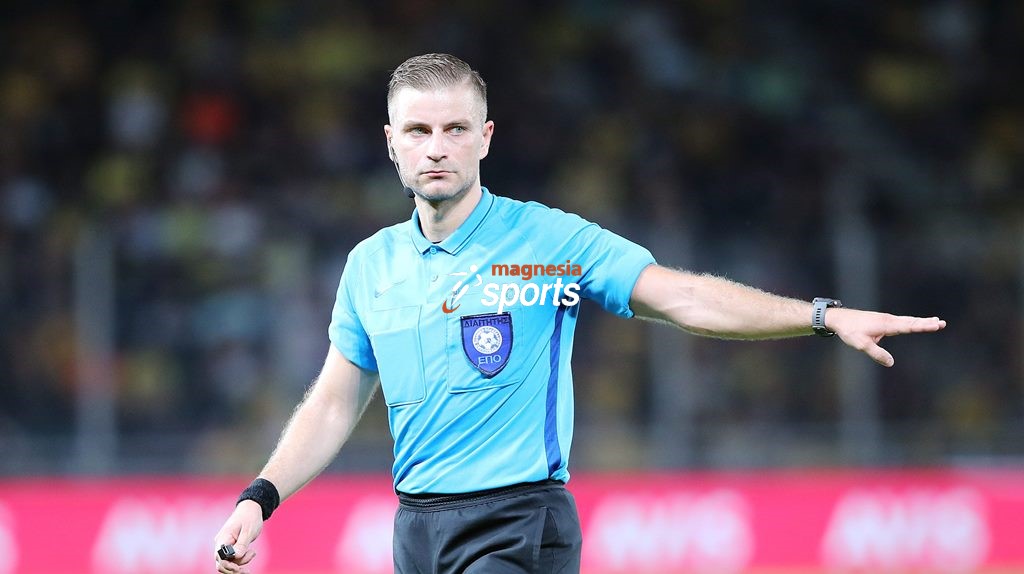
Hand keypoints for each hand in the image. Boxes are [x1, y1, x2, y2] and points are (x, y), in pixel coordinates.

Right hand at [213, 500, 262, 573]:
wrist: (252, 508)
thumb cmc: (250, 517)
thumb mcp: (248, 530)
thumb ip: (242, 544)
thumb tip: (236, 557)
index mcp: (223, 538)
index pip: (219, 557)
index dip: (227, 565)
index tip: (238, 568)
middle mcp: (221, 543)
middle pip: (222, 563)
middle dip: (234, 568)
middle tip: (247, 570)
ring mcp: (225, 545)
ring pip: (228, 562)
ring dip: (241, 563)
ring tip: (253, 553)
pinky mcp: (230, 547)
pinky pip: (233, 558)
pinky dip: (241, 560)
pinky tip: (250, 554)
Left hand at [828, 308, 945, 366]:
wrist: (839, 319)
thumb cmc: (850, 331)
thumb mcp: (861, 344)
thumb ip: (876, 353)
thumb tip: (891, 362)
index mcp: (886, 324)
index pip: (908, 326)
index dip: (922, 326)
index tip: (935, 324)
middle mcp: (888, 320)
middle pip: (911, 321)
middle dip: (926, 323)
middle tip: (942, 323)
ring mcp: (886, 319)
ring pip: (907, 320)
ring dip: (921, 321)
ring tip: (936, 321)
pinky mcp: (883, 320)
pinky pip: (901, 321)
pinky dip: (912, 321)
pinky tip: (916, 323)